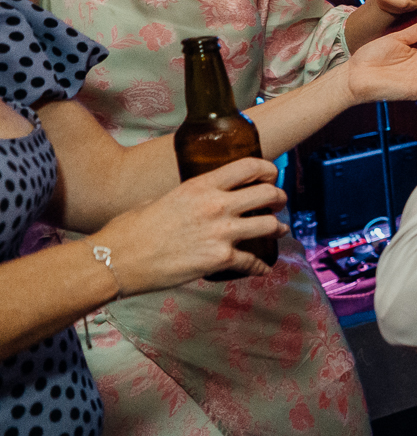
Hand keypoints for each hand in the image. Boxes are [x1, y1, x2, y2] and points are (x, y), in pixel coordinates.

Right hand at [91, 158, 285, 292]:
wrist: (116, 260)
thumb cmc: (130, 230)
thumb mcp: (162, 199)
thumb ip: (189, 197)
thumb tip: (198, 201)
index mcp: (200, 186)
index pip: (249, 166)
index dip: (267, 170)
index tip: (271, 176)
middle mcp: (216, 205)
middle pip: (268, 194)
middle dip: (279, 198)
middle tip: (279, 203)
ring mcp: (221, 233)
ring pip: (270, 226)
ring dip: (278, 229)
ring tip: (280, 231)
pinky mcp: (219, 259)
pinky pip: (253, 261)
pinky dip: (261, 267)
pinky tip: (263, 268)